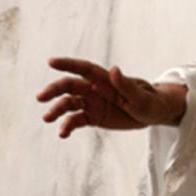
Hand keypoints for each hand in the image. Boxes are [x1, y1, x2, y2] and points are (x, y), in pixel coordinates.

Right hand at [37, 57, 186, 137]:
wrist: (155, 114)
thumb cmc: (151, 101)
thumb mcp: (141, 96)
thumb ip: (126, 85)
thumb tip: (114, 69)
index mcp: (106, 80)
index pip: (84, 69)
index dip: (68, 64)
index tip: (51, 62)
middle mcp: (95, 89)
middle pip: (69, 86)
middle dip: (54, 90)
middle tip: (40, 97)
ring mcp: (92, 103)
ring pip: (69, 104)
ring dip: (56, 110)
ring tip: (47, 119)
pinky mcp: (93, 117)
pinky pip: (76, 121)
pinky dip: (67, 126)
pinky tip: (62, 134)